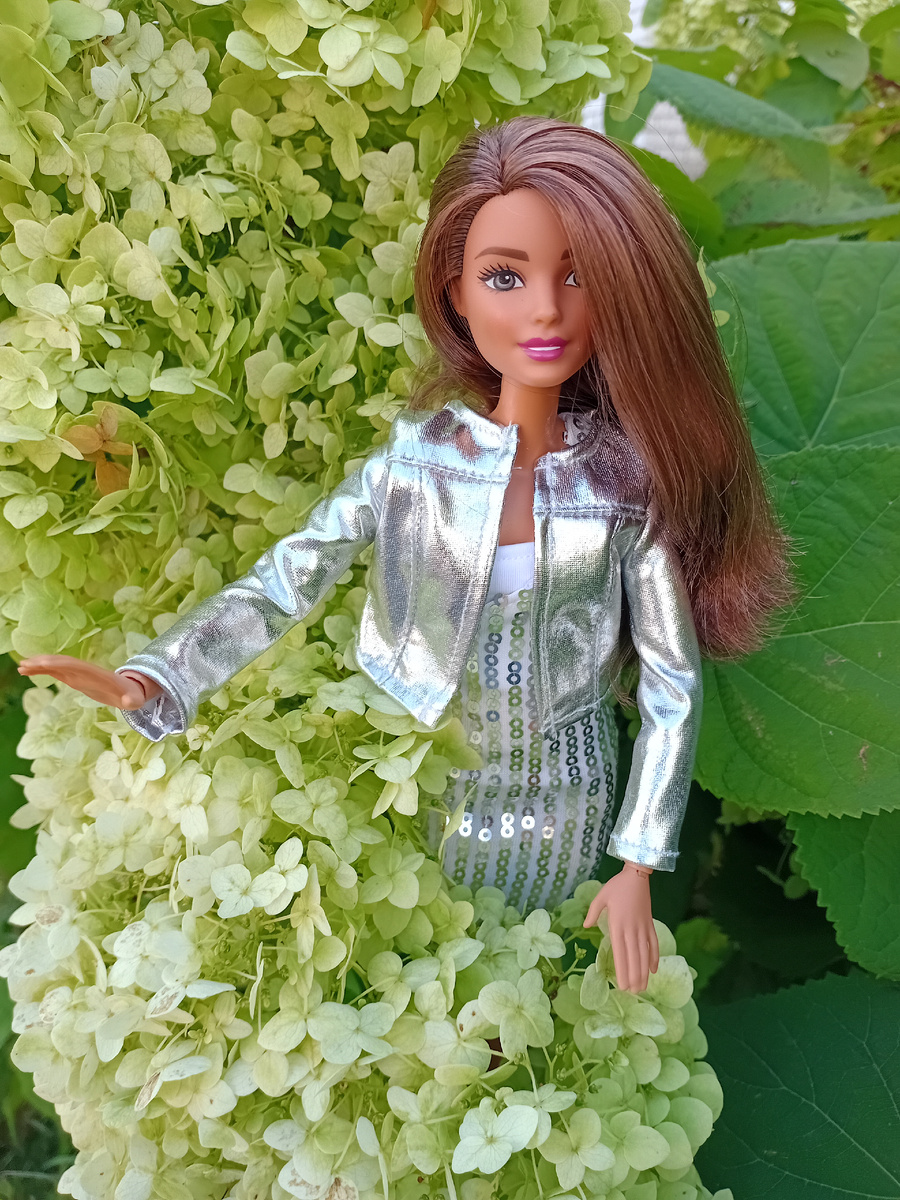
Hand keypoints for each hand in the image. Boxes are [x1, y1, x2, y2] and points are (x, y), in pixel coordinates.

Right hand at [17, 655, 159, 709]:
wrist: (131, 691)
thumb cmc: (132, 696)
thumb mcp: (134, 699)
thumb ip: (132, 700)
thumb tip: (130, 702)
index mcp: (96, 674)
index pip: (75, 665)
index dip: (59, 663)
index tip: (43, 663)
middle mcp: (85, 671)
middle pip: (62, 663)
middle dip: (44, 662)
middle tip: (24, 664)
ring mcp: (79, 675)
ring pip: (57, 666)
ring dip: (40, 665)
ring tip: (21, 667)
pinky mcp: (75, 680)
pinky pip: (57, 673)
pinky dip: (43, 671)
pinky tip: (29, 672)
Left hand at [583, 861, 658, 992]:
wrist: (637, 874)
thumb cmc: (617, 886)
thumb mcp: (601, 896)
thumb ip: (593, 912)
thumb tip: (585, 926)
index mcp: (617, 925)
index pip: (620, 953)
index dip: (622, 970)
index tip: (622, 985)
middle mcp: (631, 929)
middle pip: (633, 958)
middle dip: (633, 976)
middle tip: (632, 993)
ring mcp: (643, 927)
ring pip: (644, 954)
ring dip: (644, 971)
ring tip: (643, 987)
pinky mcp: (650, 924)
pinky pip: (654, 943)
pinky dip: (655, 957)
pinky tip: (654, 970)